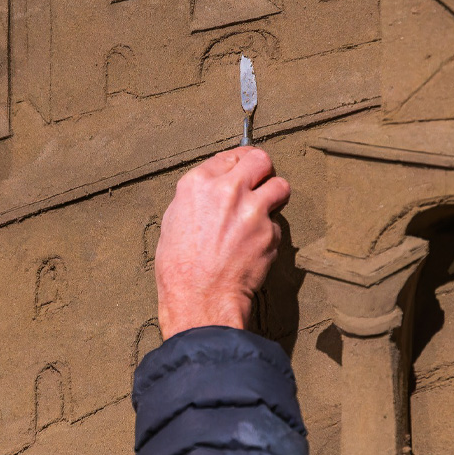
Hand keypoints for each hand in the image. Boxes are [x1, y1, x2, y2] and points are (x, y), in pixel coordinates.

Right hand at [155, 147, 290, 339]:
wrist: (200, 299)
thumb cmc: (179, 268)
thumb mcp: (173, 222)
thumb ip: (197, 198)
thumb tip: (212, 191)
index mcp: (198, 184)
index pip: (229, 156)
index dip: (238, 164)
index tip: (242, 170)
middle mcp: (227, 190)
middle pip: (260, 160)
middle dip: (262, 170)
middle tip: (260, 182)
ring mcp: (252, 210)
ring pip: (280, 186)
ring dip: (275, 196)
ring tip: (263, 212)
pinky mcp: (270, 232)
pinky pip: (277, 224)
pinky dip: (269, 233)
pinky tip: (253, 247)